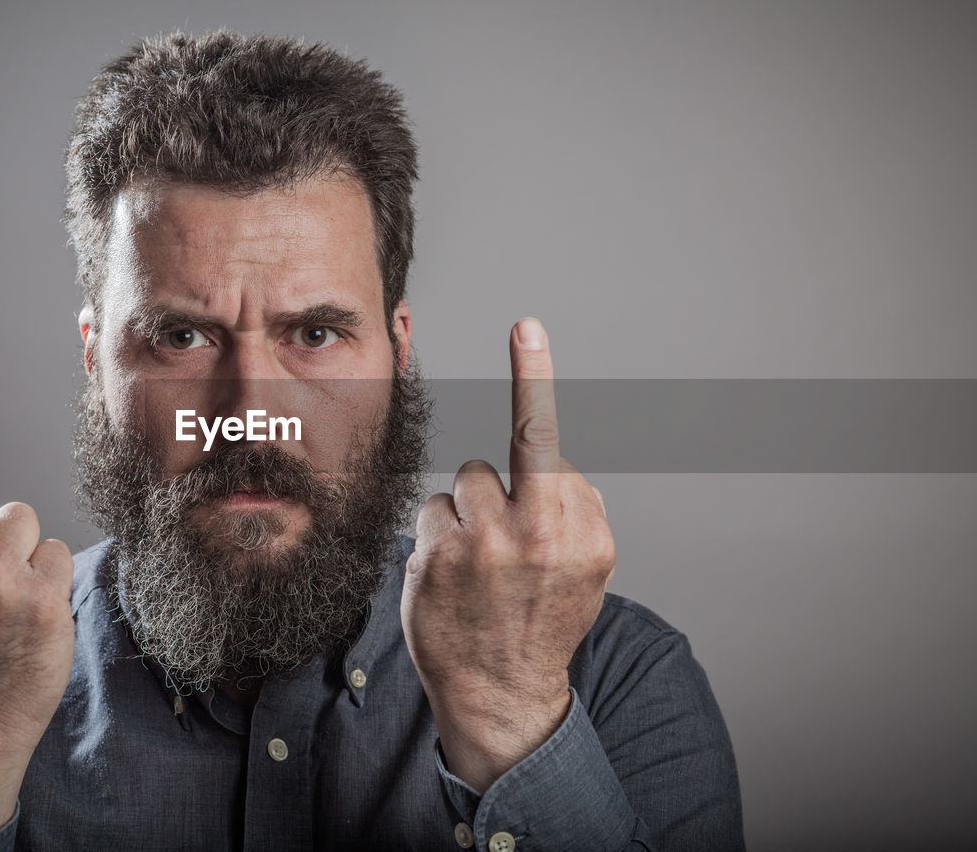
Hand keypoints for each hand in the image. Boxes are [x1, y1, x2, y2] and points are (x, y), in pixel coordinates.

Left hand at [400, 317, 614, 793]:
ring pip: (464, 482)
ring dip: (467, 513)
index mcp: (581, 531)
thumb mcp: (587, 570)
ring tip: (477, 564)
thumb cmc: (543, 619)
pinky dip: (438, 537)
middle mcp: (534, 533)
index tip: (525, 328)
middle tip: (515, 439)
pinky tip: (452, 577)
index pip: (551, 443)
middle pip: (501, 460)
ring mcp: (480, 544)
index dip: (535, 377)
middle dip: (506, 456)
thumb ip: (577, 510)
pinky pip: (433, 512)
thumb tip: (551, 467)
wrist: (503, 693)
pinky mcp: (436, 557)